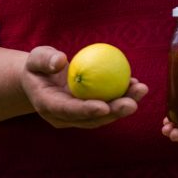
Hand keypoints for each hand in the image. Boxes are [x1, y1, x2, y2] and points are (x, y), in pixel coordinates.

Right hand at [20, 46, 147, 128]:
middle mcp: (64, 117)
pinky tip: (136, 85)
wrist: (39, 80)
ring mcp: (77, 117)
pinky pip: (107, 106)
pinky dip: (122, 97)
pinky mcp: (88, 112)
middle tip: (132, 103)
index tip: (104, 107)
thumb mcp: (36, 58)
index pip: (68, 110)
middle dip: (113, 113)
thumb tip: (60, 61)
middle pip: (91, 119)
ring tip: (141, 90)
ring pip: (103, 116)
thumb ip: (45, 59)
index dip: (86, 110)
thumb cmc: (38, 66)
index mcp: (48, 105)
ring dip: (123, 105)